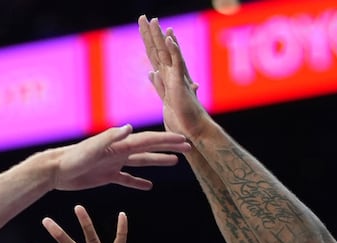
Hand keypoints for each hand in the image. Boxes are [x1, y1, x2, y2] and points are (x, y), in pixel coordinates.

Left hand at [49, 125, 189, 190]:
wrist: (55, 170)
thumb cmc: (72, 158)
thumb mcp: (92, 149)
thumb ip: (110, 138)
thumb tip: (129, 128)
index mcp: (119, 145)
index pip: (148, 140)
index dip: (167, 140)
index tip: (184, 140)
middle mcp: (119, 151)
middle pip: (149, 148)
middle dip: (168, 147)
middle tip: (188, 147)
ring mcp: (114, 163)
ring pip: (141, 162)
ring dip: (157, 161)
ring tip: (175, 162)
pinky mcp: (106, 176)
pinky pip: (127, 179)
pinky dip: (138, 182)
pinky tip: (148, 186)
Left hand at [139, 17, 210, 137]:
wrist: (193, 131)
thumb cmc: (181, 119)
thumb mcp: (165, 98)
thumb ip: (158, 85)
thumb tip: (150, 72)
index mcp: (167, 76)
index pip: (156, 54)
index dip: (150, 40)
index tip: (146, 26)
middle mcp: (172, 74)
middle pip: (158, 49)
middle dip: (151, 33)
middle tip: (143, 16)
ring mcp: (177, 77)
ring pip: (167, 52)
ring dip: (160, 36)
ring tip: (154, 20)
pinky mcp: (181, 83)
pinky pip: (177, 64)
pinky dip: (174, 51)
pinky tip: (169, 38)